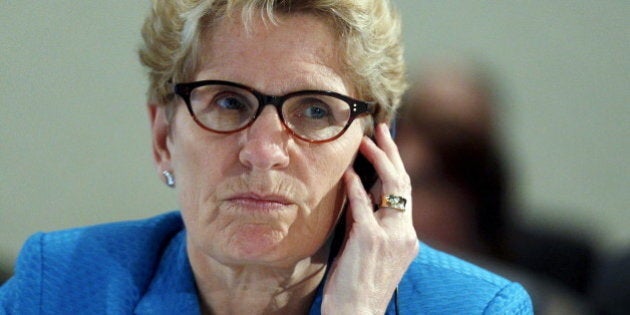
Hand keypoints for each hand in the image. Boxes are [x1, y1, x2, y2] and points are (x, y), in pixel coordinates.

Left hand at [321, 123, 418, 313]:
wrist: (357, 314)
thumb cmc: (358, 287)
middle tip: (381, 129)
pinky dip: (355, 187)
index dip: (396, 167)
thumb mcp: (371, 253)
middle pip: (403, 183)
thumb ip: (370, 225)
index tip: (386, 146)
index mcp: (407, 237)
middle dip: (392, 153)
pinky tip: (347, 172)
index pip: (405, 194)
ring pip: (391, 188)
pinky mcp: (371, 240)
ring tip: (365, 140)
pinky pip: (363, 206)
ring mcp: (391, 236)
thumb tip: (359, 196)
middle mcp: (405, 234)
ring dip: (378, 160)